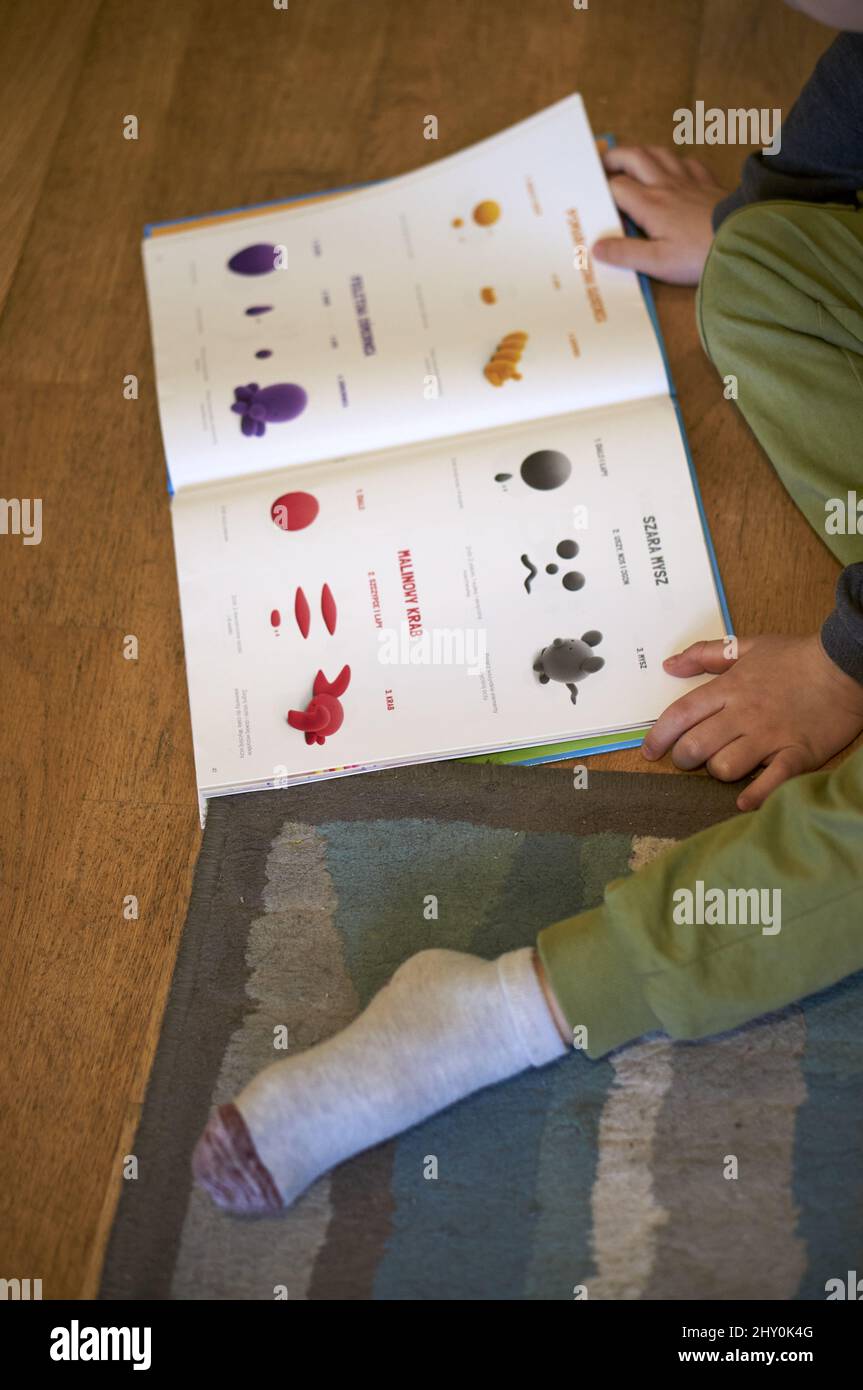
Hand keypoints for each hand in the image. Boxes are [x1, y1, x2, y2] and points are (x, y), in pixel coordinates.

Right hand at [592, 146, 727, 285]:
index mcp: (649, 204)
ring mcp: (688, 180)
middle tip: (601, 163)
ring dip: (641, 153)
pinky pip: (688, 162)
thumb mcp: (657, 262)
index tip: (590, 192)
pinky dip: (674, 161)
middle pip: (634, 157)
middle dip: (614, 157)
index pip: (616, 186)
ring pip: (659, 153)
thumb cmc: (698, 255)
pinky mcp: (707, 183)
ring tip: (631, 161)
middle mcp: (665, 185)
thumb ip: (625, 253)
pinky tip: (672, 170)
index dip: (601, 187)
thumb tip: (596, 246)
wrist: (743, 241)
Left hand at [642, 633, 862, 809]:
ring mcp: (771, 736)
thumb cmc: (795, 657)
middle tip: (690, 758)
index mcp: (730, 688)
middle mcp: (744, 714)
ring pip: (725, 767)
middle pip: (696, 746)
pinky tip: (744, 801)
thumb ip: (706, 654)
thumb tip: (669, 665)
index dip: (659, 736)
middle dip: (684, 758)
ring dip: (719, 772)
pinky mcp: (797, 754)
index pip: (680, 716)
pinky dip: (755, 797)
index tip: (650, 751)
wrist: (846, 665)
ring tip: (726, 766)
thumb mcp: (748, 646)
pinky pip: (770, 783)